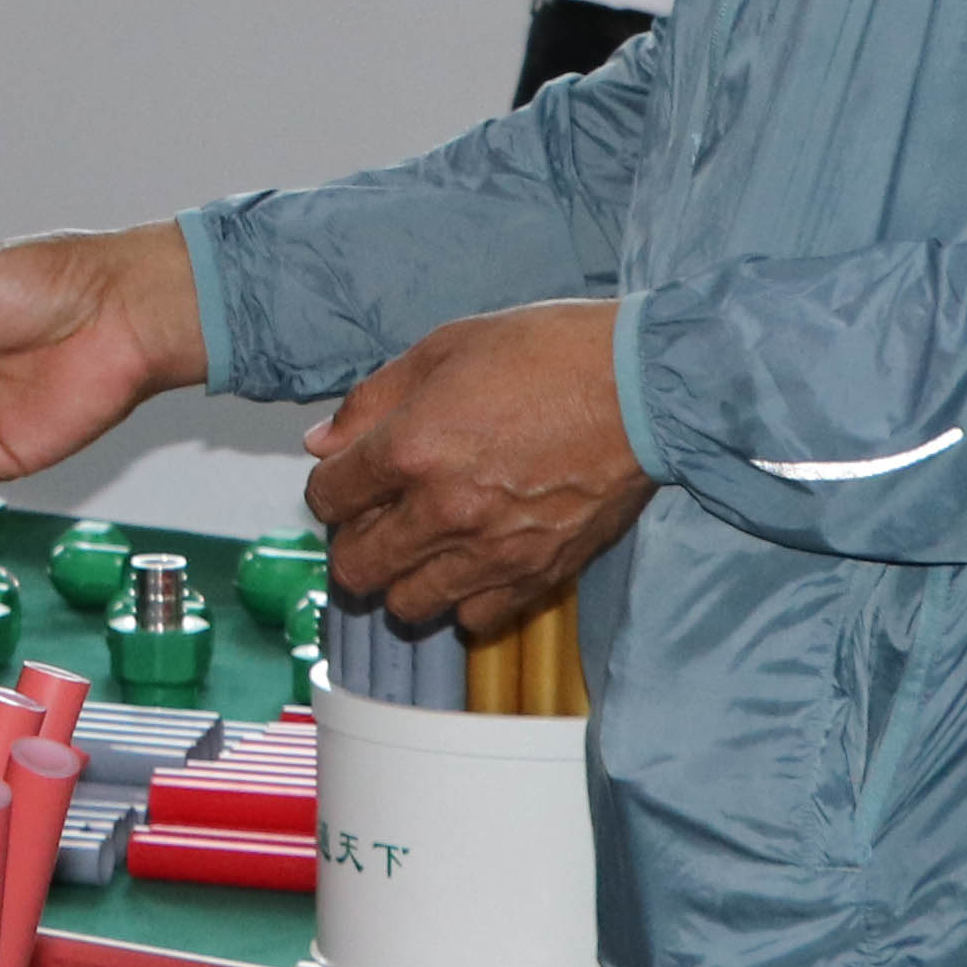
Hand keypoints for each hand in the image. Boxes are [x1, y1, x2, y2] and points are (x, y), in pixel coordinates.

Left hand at [303, 301, 648, 637]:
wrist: (642, 387)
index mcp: (411, 450)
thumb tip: (324, 442)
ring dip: (401, 576)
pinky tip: (472, 560)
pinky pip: (474, 618)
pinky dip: (462, 598)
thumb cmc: (548, 354)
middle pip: (355, 567)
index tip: (349, 477)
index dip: (330, 486)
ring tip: (422, 542)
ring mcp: (492, 553)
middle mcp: (443, 513)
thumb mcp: (444, 348)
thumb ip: (373, 401)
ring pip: (407, 604)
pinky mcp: (537, 576)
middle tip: (376, 516)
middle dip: (353, 541)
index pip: (328, 498)